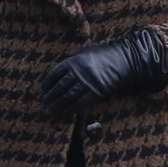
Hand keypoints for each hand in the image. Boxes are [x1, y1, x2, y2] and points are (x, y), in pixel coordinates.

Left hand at [40, 29, 167, 116]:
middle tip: (44, 103)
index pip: (55, 74)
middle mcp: (79, 71)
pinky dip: (71, 109)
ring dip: (58, 105)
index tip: (43, 90)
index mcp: (74, 60)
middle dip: (50, 96)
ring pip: (68, 96)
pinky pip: (80, 102)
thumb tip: (59, 76)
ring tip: (51, 111)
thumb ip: (73, 63)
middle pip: (60, 87)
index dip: (47, 83)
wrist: (124, 61)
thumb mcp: (86, 53)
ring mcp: (87, 82)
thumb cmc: (104, 56)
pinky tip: (65, 113)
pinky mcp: (96, 92)